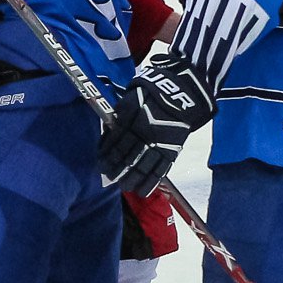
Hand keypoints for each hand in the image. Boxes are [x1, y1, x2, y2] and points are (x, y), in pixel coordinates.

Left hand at [98, 50, 215, 195]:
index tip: (100, 165)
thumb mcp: (131, 98)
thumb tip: (109, 132)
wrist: (182, 93)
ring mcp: (159, 143)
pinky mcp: (172, 149)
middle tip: (110, 178)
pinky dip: (151, 181)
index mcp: (132, 120)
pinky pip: (160, 169)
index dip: (107, 156)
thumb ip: (119, 117)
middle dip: (117, 170)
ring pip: (143, 166)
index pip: (115, 143)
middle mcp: (144, 134)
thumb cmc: (152, 92)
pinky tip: (143, 190)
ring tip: (125, 187)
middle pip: (127, 157)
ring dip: (132, 179)